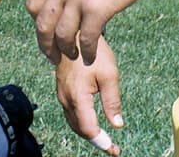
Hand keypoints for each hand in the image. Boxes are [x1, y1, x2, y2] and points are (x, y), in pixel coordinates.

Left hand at [26, 0, 166, 64]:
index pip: (33, 5)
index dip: (37, 22)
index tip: (46, 32)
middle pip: (43, 25)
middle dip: (46, 45)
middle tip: (53, 55)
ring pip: (62, 35)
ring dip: (66, 51)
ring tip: (74, 56)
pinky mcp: (98, 8)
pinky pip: (87, 38)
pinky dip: (87, 51)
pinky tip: (90, 56)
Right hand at [56, 36, 123, 155]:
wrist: (74, 33)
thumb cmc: (94, 52)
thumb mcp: (109, 75)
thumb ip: (112, 102)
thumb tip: (117, 124)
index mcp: (78, 97)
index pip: (89, 130)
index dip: (102, 143)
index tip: (114, 151)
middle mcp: (66, 99)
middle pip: (80, 130)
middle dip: (96, 141)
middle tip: (112, 148)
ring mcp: (61, 94)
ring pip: (73, 123)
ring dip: (87, 133)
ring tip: (104, 139)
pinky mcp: (61, 89)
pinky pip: (70, 113)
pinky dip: (81, 122)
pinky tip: (92, 122)